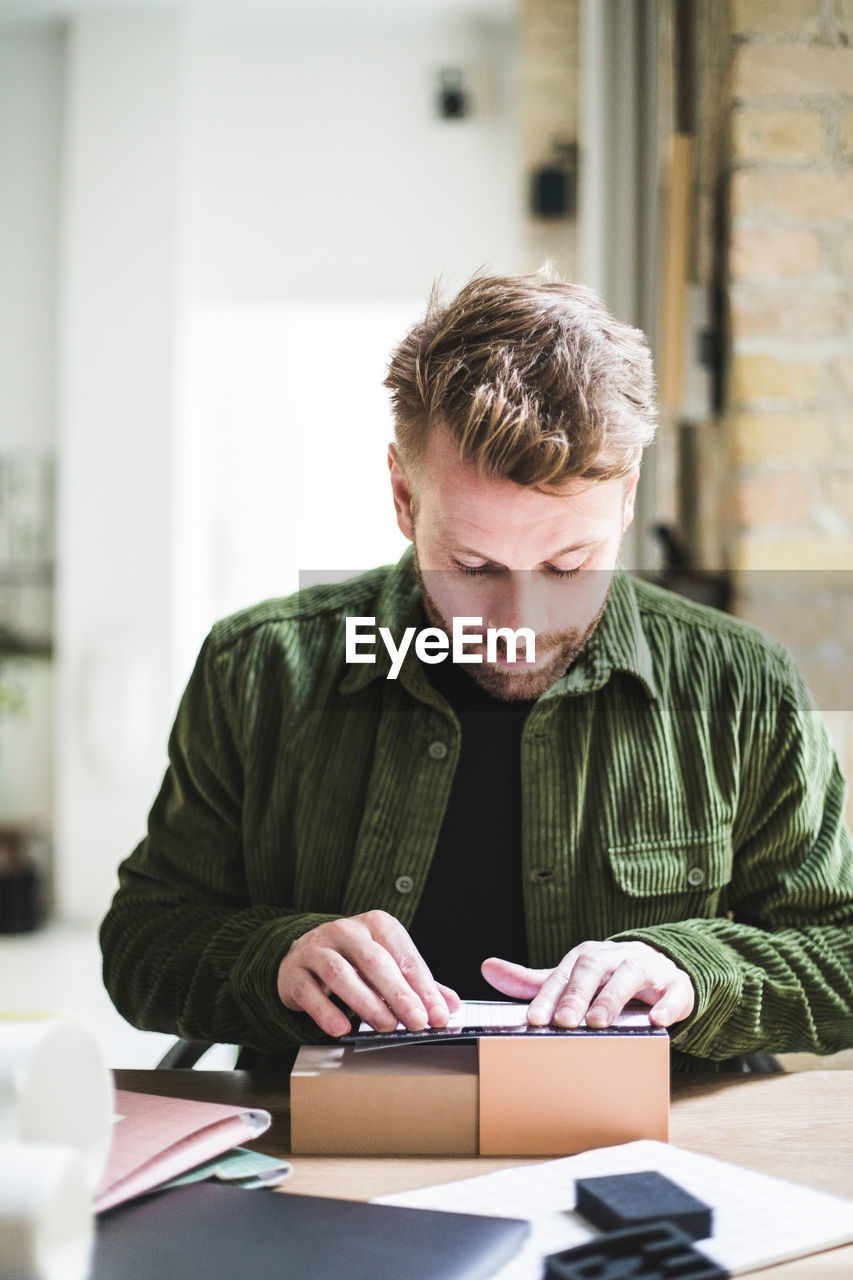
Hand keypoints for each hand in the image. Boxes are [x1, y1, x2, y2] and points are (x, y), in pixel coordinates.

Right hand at [277, 909, 459, 1037]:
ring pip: (340, 973)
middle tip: (417, 1022)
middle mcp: (345, 930)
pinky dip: (325, 1010)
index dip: (424, 988)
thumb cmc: (354, 962)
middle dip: (399, 994)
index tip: (439, 1015)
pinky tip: (342, 1029)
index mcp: (376, 924)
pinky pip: (309, 991)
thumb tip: (450, 1005)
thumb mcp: (387, 964)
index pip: (404, 956)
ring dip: (366, 1002)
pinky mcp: (293, 971)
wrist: (303, 956)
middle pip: (374, 961)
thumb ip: (417, 984)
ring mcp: (316, 949)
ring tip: (386, 1027)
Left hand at [481, 940, 694, 1028]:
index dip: (547, 996)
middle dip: (577, 995)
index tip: (534, 1020)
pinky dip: (667, 1004)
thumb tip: (487, 968)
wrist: (661, 966)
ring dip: (613, 998)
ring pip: (630, 975)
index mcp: (586, 957)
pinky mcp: (675, 984)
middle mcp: (614, 957)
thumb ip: (532, 980)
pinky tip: (657, 1020)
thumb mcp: (570, 978)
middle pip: (593, 968)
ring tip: (599, 1022)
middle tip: (564, 1022)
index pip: (563, 975)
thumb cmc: (607, 977)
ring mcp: (647, 968)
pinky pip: (675, 991)